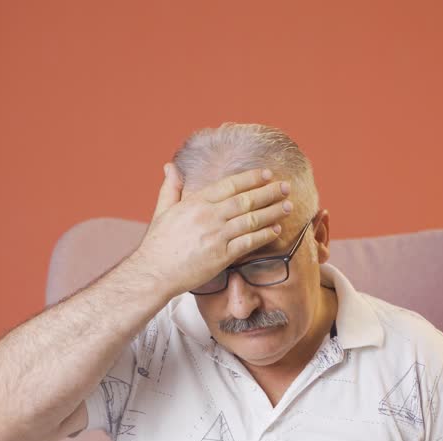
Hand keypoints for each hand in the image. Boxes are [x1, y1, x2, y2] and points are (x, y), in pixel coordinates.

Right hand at [130, 164, 293, 294]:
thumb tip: (170, 167)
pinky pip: (249, 242)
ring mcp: (216, 236)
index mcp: (196, 202)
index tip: (267, 174)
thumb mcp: (162, 210)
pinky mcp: (221, 256)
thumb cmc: (158, 243)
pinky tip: (276, 230)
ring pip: (251, 220)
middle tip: (286, 187)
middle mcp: (208, 216)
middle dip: (269, 192)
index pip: (230, 185)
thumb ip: (171, 188)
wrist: (154, 272)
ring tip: (288, 206)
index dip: (251, 178)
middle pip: (246, 200)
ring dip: (272, 212)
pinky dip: (264, 235)